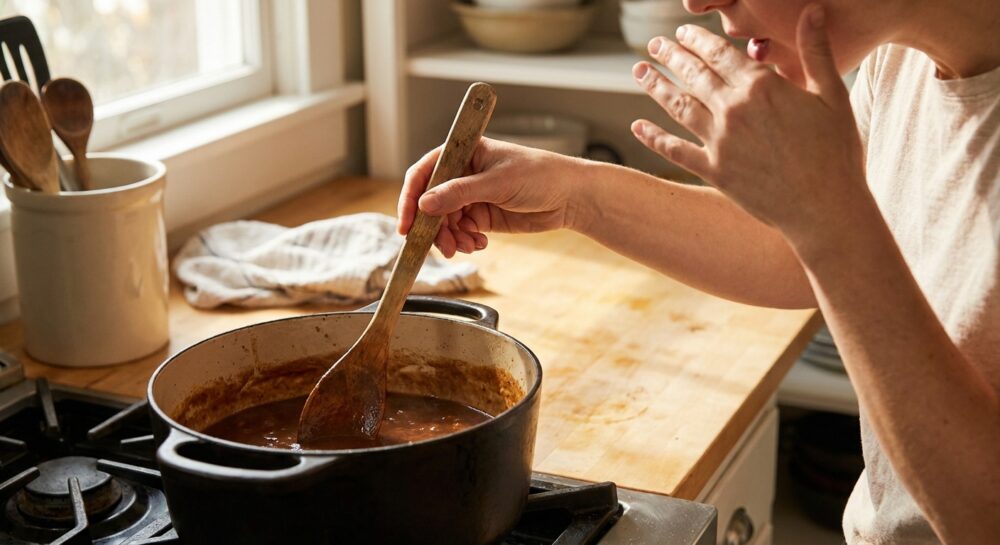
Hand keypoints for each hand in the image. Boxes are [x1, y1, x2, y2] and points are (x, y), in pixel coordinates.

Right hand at [397, 137, 579, 256]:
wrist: (571, 197)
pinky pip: (461, 232)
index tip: (406, 225)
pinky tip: (479, 244)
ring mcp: (472, 196)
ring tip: (465, 247)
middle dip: (433, 227)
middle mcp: (463, 173)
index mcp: (464, 152)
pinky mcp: (482, 216)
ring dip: (449, 238)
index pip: (425, 173)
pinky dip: (464, 241)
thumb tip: (424, 205)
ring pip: (444, 222)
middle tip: (441, 247)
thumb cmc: (541, 175)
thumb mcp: (498, 182)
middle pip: (431, 203)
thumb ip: (459, 194)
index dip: (411, 198)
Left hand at [630, 5, 865, 240]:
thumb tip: (814, 9)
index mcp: (761, 86)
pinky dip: (653, 137)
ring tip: (639, 71)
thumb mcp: (833, 95)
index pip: (719, 53)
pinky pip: (674, 150)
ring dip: (656, 86)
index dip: (697, 39)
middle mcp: (733, 110)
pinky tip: (637, 126)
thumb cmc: (836, 152)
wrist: (824, 207)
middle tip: (655, 44)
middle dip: (671, 55)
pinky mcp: (713, 171)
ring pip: (678, 106)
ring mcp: (719, 142)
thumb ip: (816, 50)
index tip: (682, 31)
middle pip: (693, 74)